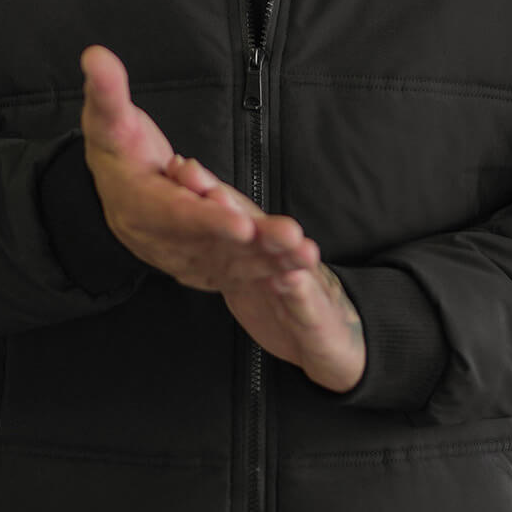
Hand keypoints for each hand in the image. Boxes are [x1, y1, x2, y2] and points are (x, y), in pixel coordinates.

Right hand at [79, 44, 297, 293]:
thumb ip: (107, 91)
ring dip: (269, 263)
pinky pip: (235, 273)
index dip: (207, 220)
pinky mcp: (200, 264)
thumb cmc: (117, 147)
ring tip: (304, 255)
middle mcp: (160, 238)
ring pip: (228, 262)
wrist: (114, 187)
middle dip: (253, 245)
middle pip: (210, 244)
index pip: (175, 214)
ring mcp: (181, 256)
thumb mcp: (108, 118)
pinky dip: (266, 275)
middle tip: (291, 241)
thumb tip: (95, 56)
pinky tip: (297, 272)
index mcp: (138, 204)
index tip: (240, 224)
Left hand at [163, 154, 365, 395]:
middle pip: (256, 227)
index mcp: (258, 249)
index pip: (229, 215)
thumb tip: (192, 212)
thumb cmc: (285, 304)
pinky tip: (291, 280)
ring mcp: (301, 282)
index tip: (180, 172)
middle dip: (233, 209)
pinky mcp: (315, 312)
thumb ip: (223, 245)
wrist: (331, 339)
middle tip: (212, 192)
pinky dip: (299, 290)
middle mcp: (280, 257)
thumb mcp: (247, 277)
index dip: (205, 193)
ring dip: (278, 240)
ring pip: (288, 257)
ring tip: (258, 224)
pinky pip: (306, 300)